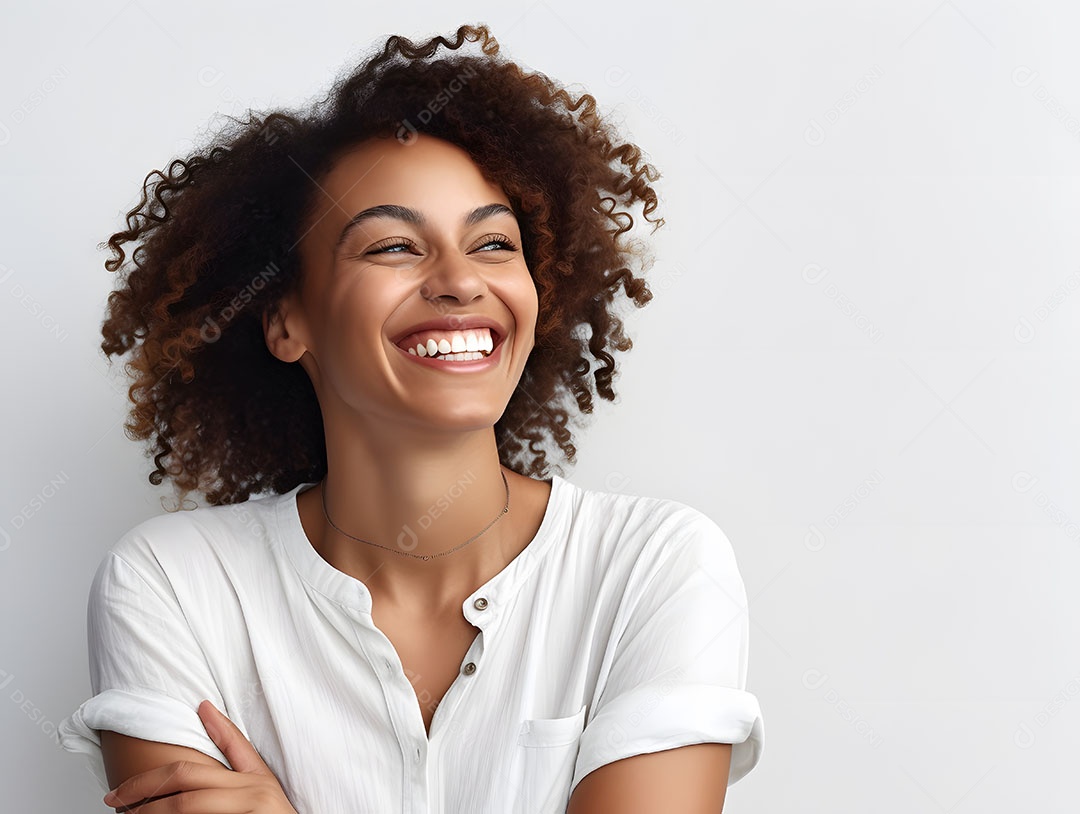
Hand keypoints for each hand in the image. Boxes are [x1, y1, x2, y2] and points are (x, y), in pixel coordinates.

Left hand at [102, 699, 297, 812]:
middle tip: (115, 800)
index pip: (198, 767)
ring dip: (153, 813)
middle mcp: (252, 795)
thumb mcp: (261, 779)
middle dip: (144, 794)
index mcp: (253, 778)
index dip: (154, 774)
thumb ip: (234, 746)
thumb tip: (204, 706)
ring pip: (188, 808)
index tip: (121, 785)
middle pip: (185, 790)